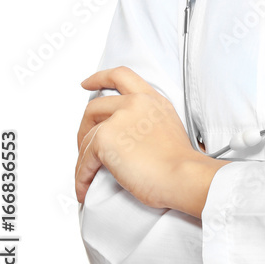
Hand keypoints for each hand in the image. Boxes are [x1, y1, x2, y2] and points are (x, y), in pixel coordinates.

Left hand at [75, 65, 219, 214]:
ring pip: (87, 137)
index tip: (86, 83)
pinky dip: (82, 176)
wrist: (183, 176)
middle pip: (94, 107)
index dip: (99, 78)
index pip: (121, 75)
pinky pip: (85, 159)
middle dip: (84, 127)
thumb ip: (147, 121)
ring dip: (83, 160)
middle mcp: (134, 103)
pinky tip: (84, 188)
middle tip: (83, 145)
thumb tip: (128, 136)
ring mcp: (119, 118)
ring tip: (86, 177)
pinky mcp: (105, 138)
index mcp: (151, 99)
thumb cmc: (180, 163)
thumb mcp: (169, 127)